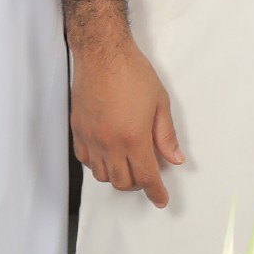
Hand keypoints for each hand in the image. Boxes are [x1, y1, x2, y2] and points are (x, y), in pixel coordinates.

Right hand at [62, 0, 183, 207]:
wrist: (103, 54)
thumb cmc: (134, 74)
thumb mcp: (160, 103)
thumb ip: (166, 135)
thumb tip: (175, 159)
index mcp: (133, 138)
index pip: (146, 176)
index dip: (155, 192)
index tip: (162, 199)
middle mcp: (109, 143)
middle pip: (122, 182)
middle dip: (138, 186)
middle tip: (148, 177)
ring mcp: (91, 138)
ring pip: (102, 175)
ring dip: (117, 177)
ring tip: (130, 165)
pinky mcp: (78, 131)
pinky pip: (86, 160)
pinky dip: (98, 165)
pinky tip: (108, 156)